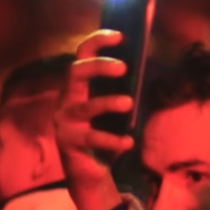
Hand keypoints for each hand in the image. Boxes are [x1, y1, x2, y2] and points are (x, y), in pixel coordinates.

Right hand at [54, 30, 134, 209]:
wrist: (89, 173)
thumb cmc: (103, 135)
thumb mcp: (113, 111)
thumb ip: (122, 91)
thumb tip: (144, 69)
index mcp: (78, 88)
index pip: (81, 55)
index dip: (97, 41)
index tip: (120, 35)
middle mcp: (67, 100)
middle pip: (75, 72)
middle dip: (98, 66)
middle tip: (123, 68)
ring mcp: (64, 122)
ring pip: (85, 107)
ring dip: (107, 103)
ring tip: (128, 103)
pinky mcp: (68, 143)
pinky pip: (91, 138)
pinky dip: (112, 140)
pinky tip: (128, 142)